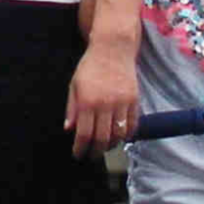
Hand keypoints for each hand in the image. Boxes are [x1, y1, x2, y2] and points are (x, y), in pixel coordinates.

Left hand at [64, 40, 138, 157]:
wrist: (113, 48)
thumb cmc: (91, 66)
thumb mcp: (75, 85)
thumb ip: (72, 108)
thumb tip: (69, 129)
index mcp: (87, 101)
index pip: (84, 134)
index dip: (80, 148)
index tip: (78, 154)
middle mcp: (105, 104)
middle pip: (102, 138)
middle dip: (96, 151)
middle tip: (91, 155)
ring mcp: (122, 102)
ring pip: (119, 134)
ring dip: (112, 145)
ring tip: (105, 147)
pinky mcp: (134, 100)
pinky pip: (133, 124)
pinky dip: (127, 135)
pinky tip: (120, 137)